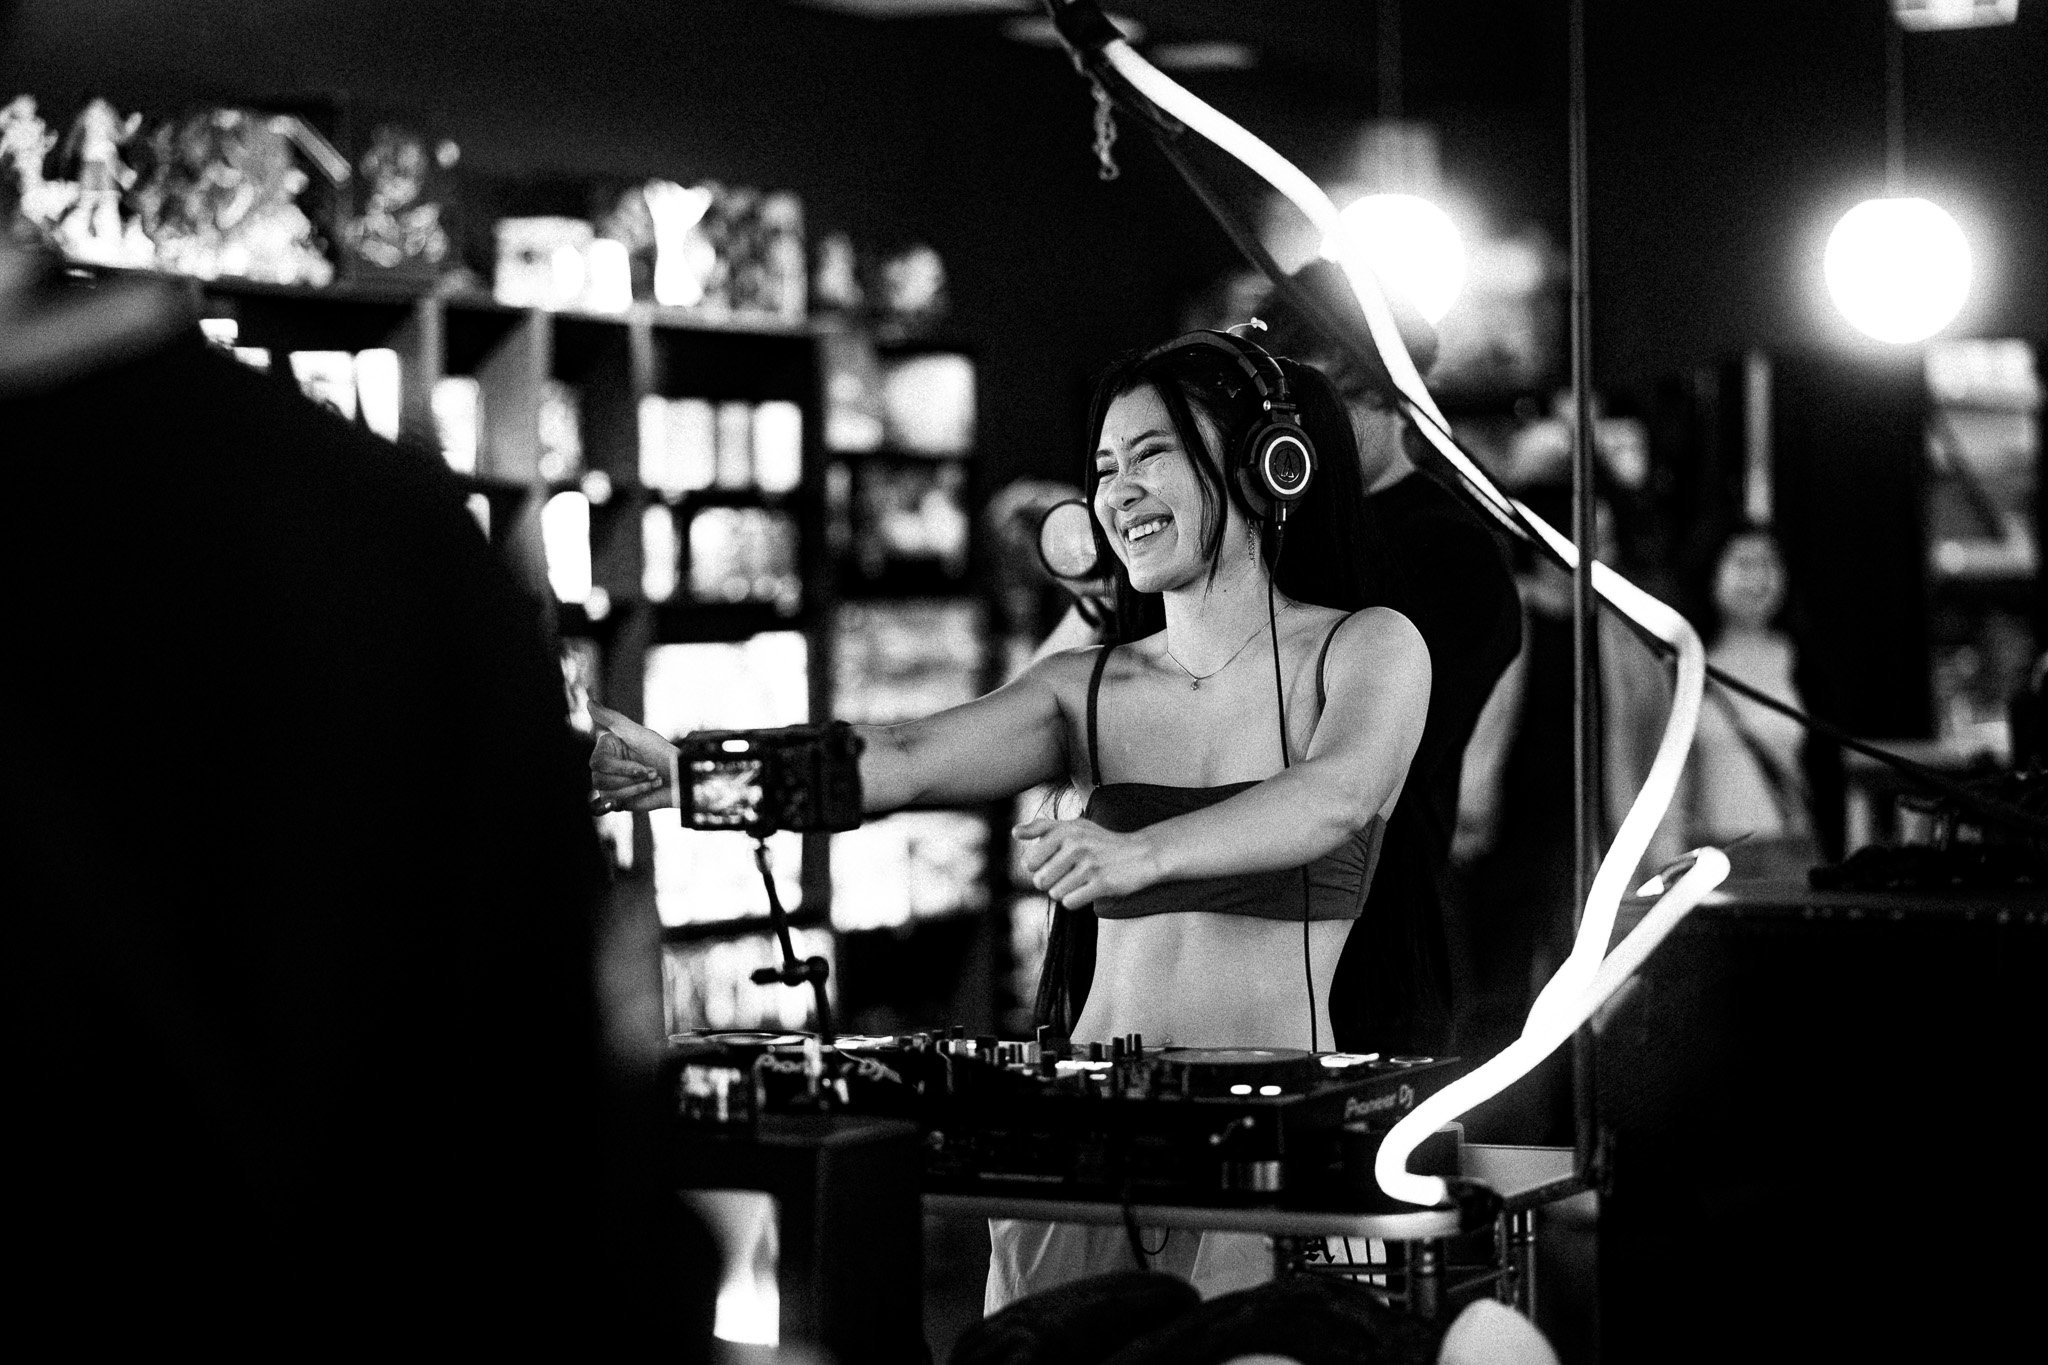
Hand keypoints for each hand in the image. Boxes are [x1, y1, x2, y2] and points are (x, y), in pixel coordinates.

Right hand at [588, 701, 679, 813]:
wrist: (680, 779)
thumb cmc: (663, 754)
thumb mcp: (638, 734)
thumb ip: (612, 719)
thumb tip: (589, 702)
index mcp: (607, 747)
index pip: (597, 762)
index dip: (620, 768)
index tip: (643, 765)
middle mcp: (605, 765)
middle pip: (598, 778)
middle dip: (630, 778)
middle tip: (652, 773)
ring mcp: (610, 783)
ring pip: (606, 791)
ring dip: (634, 788)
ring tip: (653, 780)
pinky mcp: (617, 799)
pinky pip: (609, 803)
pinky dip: (625, 799)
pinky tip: (638, 792)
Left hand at [1012, 816, 1161, 907]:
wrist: (1141, 854)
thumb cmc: (1102, 841)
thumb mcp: (1075, 826)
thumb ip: (1042, 827)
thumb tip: (1014, 832)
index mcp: (1065, 830)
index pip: (1030, 862)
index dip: (1040, 867)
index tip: (1056, 862)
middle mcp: (1076, 845)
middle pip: (1040, 880)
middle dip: (1051, 882)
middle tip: (1070, 874)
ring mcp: (1090, 865)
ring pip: (1055, 893)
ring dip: (1066, 891)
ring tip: (1082, 880)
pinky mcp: (1102, 884)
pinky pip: (1070, 902)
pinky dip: (1076, 900)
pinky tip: (1089, 889)